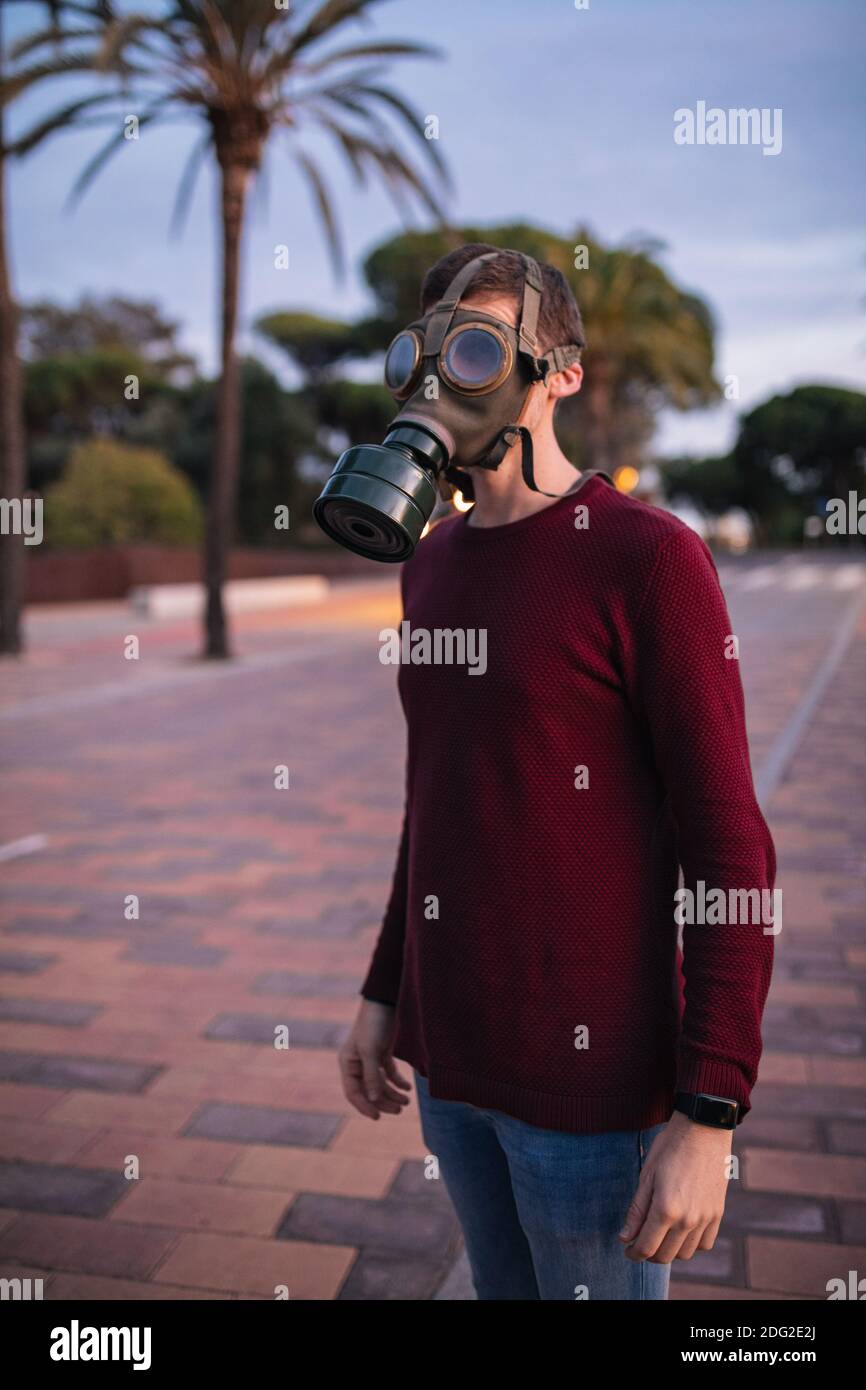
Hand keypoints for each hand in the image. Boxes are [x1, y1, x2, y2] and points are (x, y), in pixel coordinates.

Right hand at [338, 999, 411, 1119]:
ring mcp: (370, 1058)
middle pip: (369, 1090)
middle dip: (383, 1102)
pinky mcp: (382, 1052)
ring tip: (406, 1102)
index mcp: (347, 1063)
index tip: (378, 1117)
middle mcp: (357, 1063)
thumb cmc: (373, 1023)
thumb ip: (371, 1076)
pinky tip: (408, 1088)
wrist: (385, 999)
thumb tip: (373, 1100)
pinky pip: (389, 1073)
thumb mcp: (370, 1050)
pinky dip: (398, 1081)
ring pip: (380, 1084)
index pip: (353, 1092)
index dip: (364, 1106)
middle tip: (400, 1110)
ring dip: (392, 1093)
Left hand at [618, 1110, 732, 1262]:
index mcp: (666, 1209)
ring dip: (669, 1251)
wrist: (704, 1130)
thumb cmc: (670, 1147)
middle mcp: (687, 1220)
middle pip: (664, 1256)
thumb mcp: (647, 1175)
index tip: (627, 1249)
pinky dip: (690, 1245)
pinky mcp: (717, 1214)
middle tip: (639, 1241)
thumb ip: (637, 1210)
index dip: (632, 1253)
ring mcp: (705, 1219)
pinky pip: (704, 1244)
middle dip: (648, 1253)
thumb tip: (625, 1238)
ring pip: (685, 1254)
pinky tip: (680, 1232)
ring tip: (659, 1236)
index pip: (646, 1247)